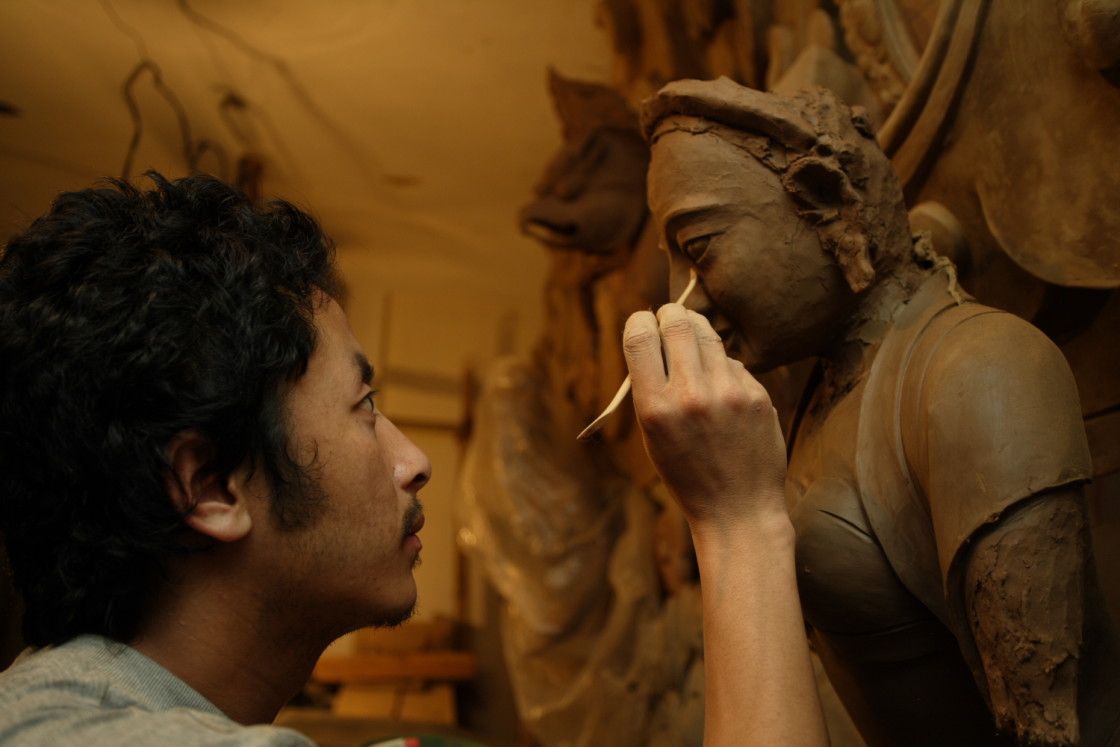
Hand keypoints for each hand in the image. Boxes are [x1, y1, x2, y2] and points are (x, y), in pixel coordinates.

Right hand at [622, 303, 787, 530]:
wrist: (738, 511)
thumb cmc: (687, 474)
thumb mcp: (653, 436)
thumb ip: (652, 387)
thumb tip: (656, 335)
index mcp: (654, 408)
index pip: (639, 336)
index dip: (639, 321)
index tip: (644, 324)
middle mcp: (690, 395)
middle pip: (677, 321)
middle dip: (670, 314)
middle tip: (671, 320)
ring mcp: (729, 393)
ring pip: (709, 334)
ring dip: (698, 334)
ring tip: (695, 351)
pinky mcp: (758, 395)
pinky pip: (734, 362)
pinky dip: (724, 368)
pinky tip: (723, 393)